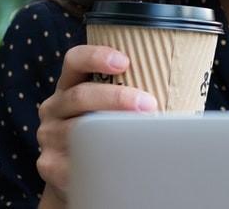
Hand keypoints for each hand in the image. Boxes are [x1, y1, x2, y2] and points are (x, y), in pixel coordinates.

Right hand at [35, 45, 157, 202]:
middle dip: (117, 98)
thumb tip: (179, 86)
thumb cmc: (103, 129)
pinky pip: (75, 161)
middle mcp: (55, 106)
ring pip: (78, 130)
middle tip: (149, 104)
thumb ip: (128, 91)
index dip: (96, 56)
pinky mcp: (50, 164)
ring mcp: (49, 135)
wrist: (77, 172)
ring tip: (142, 133)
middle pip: (80, 95)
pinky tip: (120, 160)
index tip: (124, 61)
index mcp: (70, 84)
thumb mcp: (107, 105)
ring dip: (112, 131)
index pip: (74, 60)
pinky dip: (99, 160)